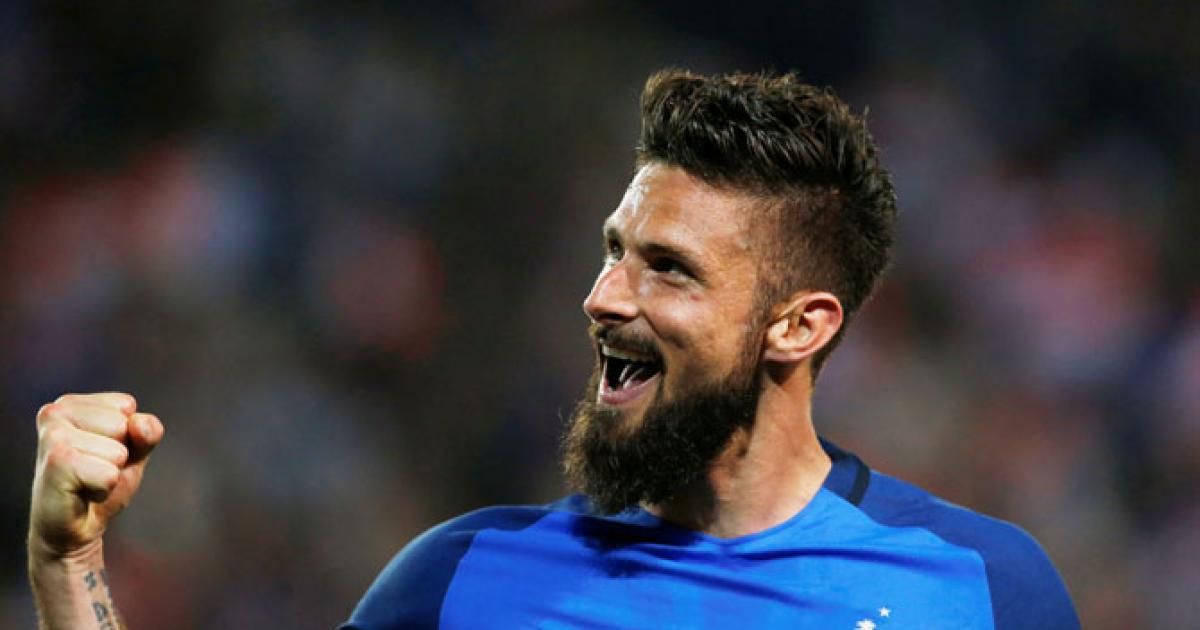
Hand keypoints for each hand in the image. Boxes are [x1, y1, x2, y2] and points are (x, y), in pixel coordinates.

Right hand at [29, 393, 163, 561]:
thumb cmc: (99, 483)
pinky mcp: (56, 462)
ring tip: (85, 481)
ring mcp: (53, 436)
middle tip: (92, 470)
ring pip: (117, 451)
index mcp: (71, 403)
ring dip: (110, 473)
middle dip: (118, 454)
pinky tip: (81, 493)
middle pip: (123, 424)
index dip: (126, 436)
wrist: (73, 529)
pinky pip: (109, 474)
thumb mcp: (133, 452)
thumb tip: (139, 423)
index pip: (126, 405)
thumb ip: (147, 432)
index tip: (101, 454)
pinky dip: (104, 488)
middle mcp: (55, 412)